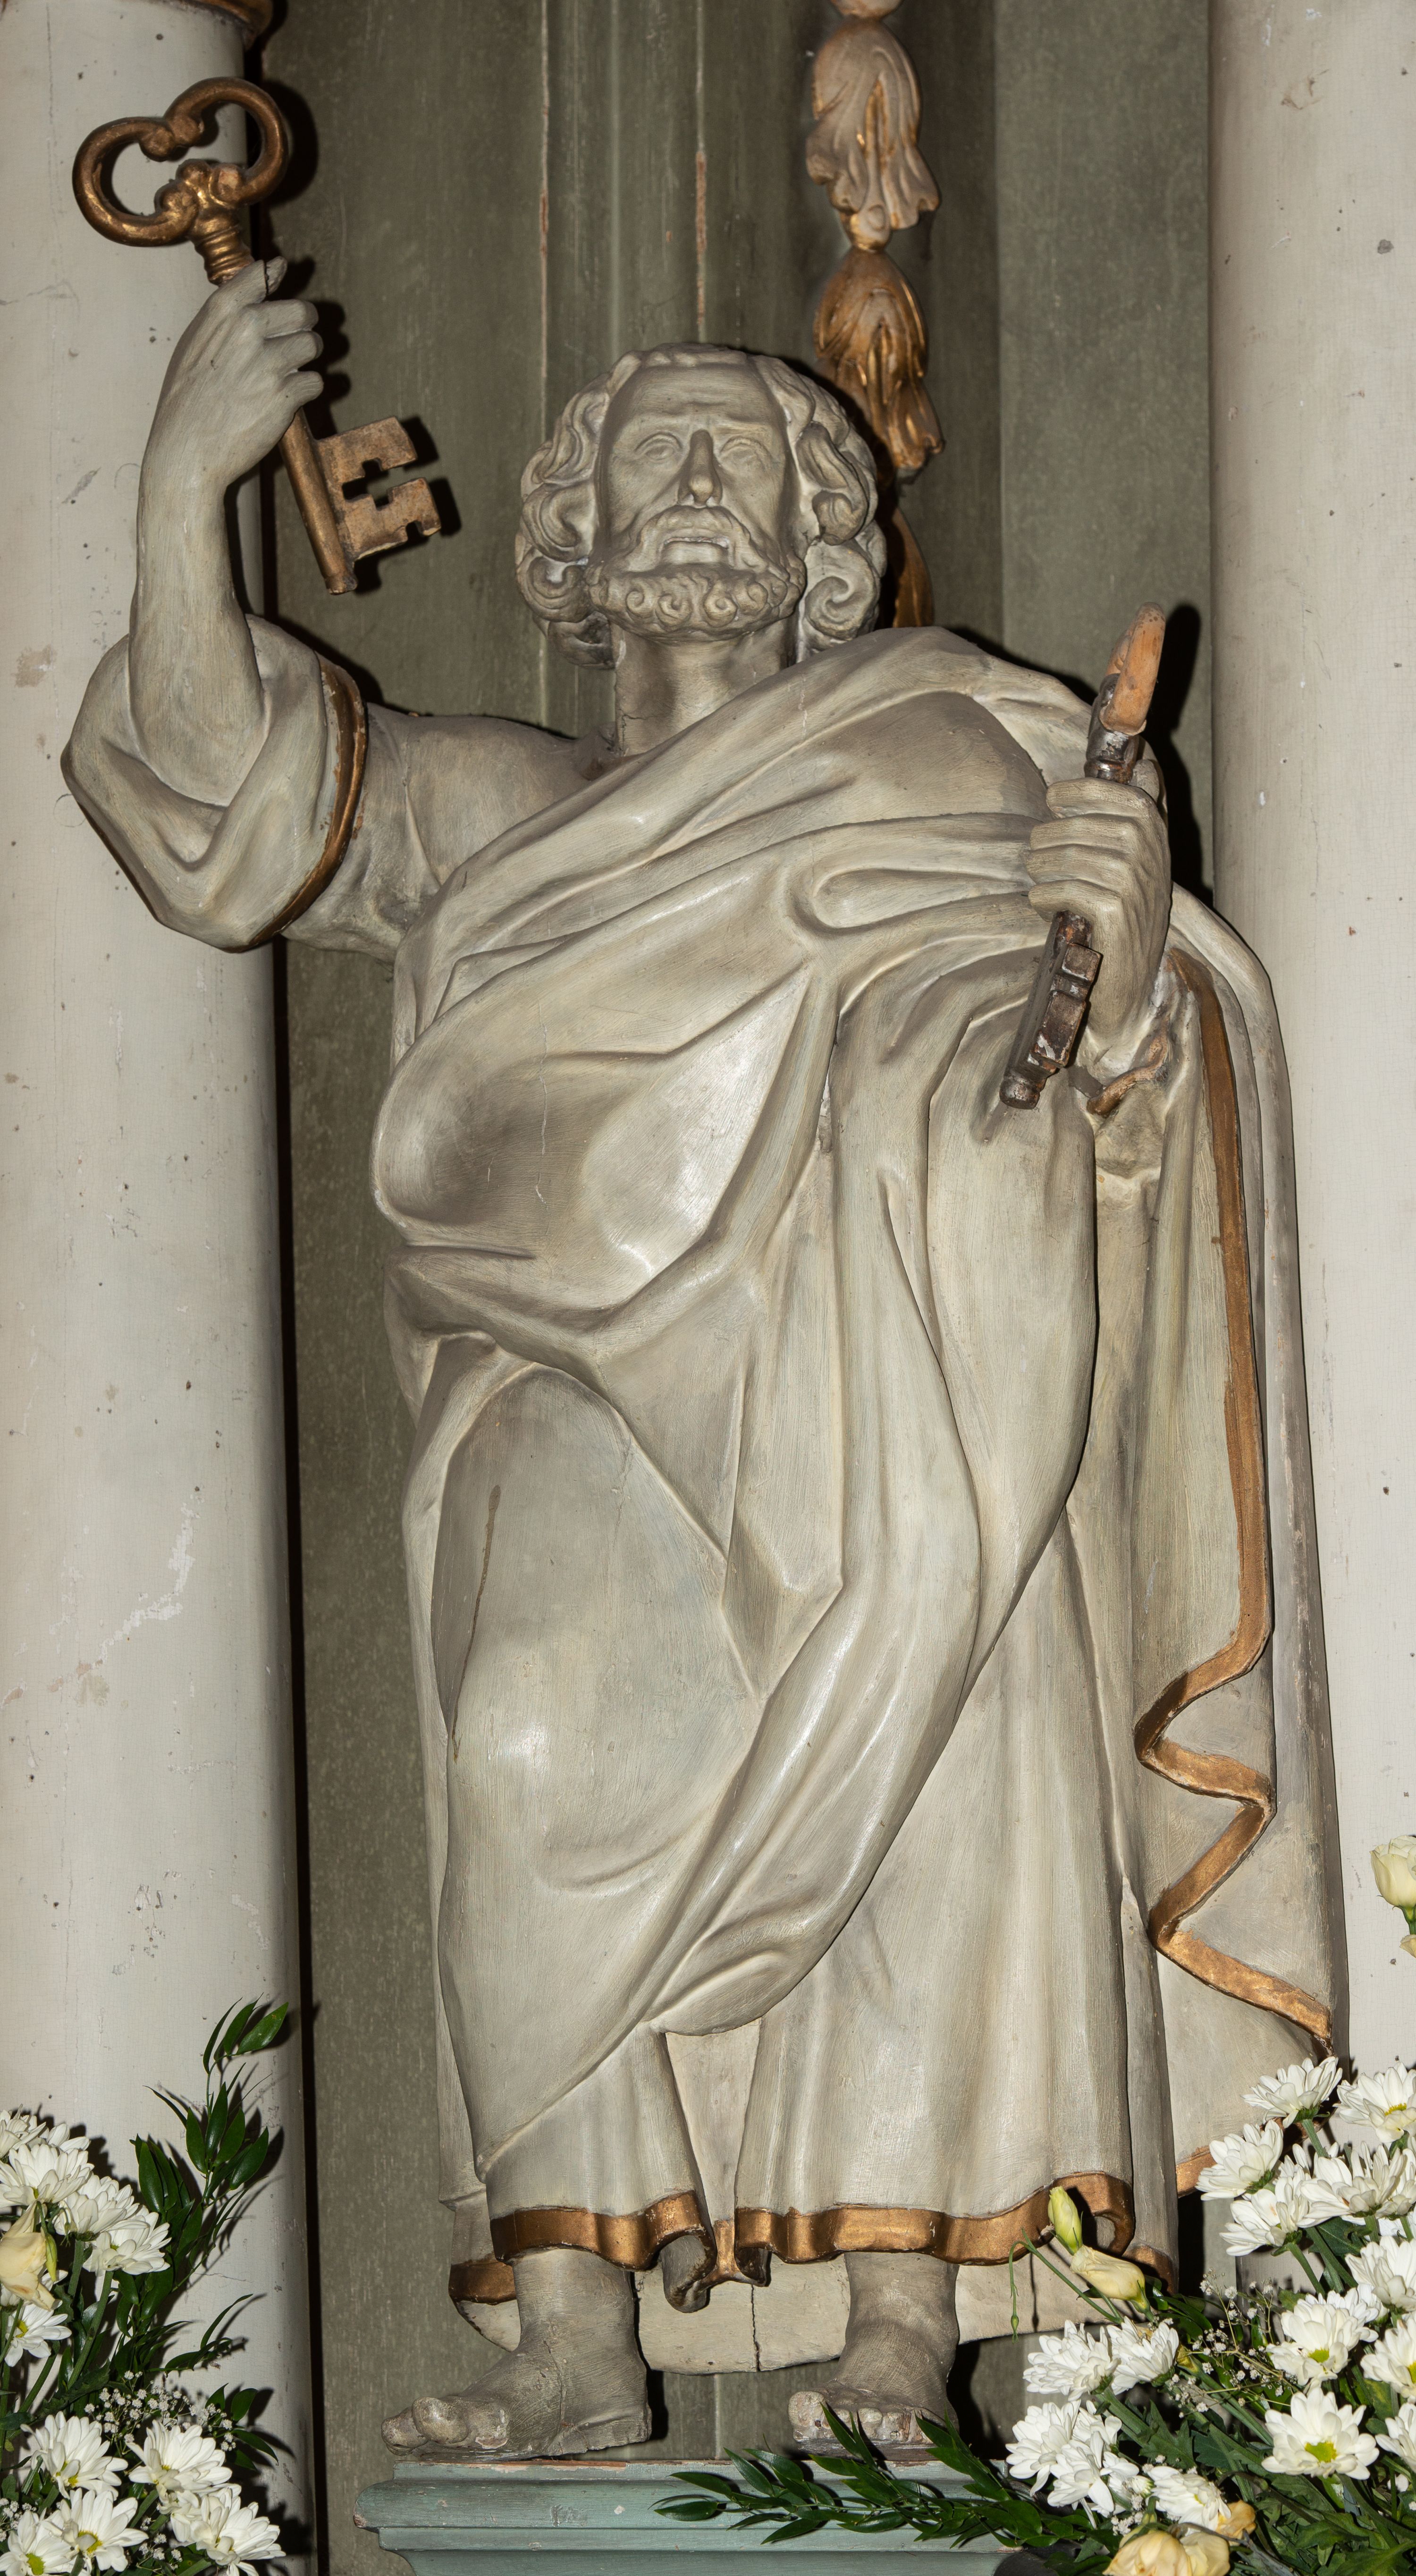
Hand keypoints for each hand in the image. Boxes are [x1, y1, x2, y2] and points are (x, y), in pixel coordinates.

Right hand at [141, 257, 321, 498]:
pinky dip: (305, 391)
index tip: (282, 278)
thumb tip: (271, 266)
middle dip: (303, 327)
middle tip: (291, 344)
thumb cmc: (188, 397)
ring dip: (306, 360)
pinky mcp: (285, 395)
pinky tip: (285, 399)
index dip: (276, 277)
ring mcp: (267, 362)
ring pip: (313, 345)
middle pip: (303, 312)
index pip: (261, 274)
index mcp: (221, 311)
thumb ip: (231, 305)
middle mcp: (246, 329)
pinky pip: (315, 381)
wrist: (186, 449)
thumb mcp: (195, 343)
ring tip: (286, 374)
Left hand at [1025, 775, 1171, 1066]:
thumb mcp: (1141, 863)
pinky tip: (1041, 903)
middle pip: (1084, 825)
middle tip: (1034, 851)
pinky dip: (1043, 896)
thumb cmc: (1128, 918)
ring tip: (1034, 875)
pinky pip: (1065, 889)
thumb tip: (1145, 763)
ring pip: (1070, 857)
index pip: (1120, 795)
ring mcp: (1135, 885)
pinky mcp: (1115, 913)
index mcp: (1157, 837)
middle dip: (1048, 836)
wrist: (1133, 986)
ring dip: (1040, 865)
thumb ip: (1142, 816)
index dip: (1081, 791)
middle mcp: (1150, 856)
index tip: (1053, 799)